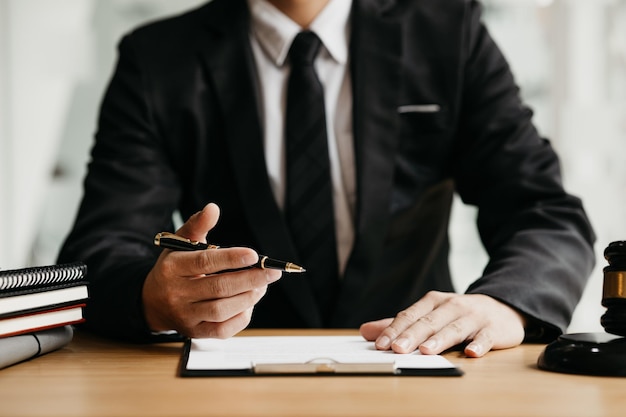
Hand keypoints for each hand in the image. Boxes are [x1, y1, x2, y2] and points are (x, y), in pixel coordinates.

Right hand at [142, 203, 281, 337]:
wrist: (152, 302)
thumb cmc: (173, 268)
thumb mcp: (179, 244)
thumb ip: (197, 225)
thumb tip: (213, 208)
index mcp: (172, 268)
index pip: (204, 262)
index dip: (231, 258)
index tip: (254, 255)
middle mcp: (177, 294)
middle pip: (218, 288)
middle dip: (250, 279)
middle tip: (272, 272)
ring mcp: (185, 316)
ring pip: (222, 310)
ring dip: (248, 297)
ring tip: (263, 285)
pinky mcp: (195, 332)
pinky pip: (222, 330)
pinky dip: (241, 317)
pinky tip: (250, 303)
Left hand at [359, 291, 525, 357]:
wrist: (501, 307)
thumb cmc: (458, 314)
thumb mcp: (428, 314)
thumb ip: (398, 325)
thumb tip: (366, 331)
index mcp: (433, 302)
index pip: (410, 315)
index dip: (394, 329)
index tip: (380, 344)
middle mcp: (452, 306)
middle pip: (429, 322)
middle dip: (412, 335)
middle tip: (397, 348)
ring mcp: (473, 317)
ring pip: (454, 328)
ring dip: (440, 339)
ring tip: (425, 350)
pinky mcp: (493, 329)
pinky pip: (486, 337)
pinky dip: (479, 344)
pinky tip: (471, 353)